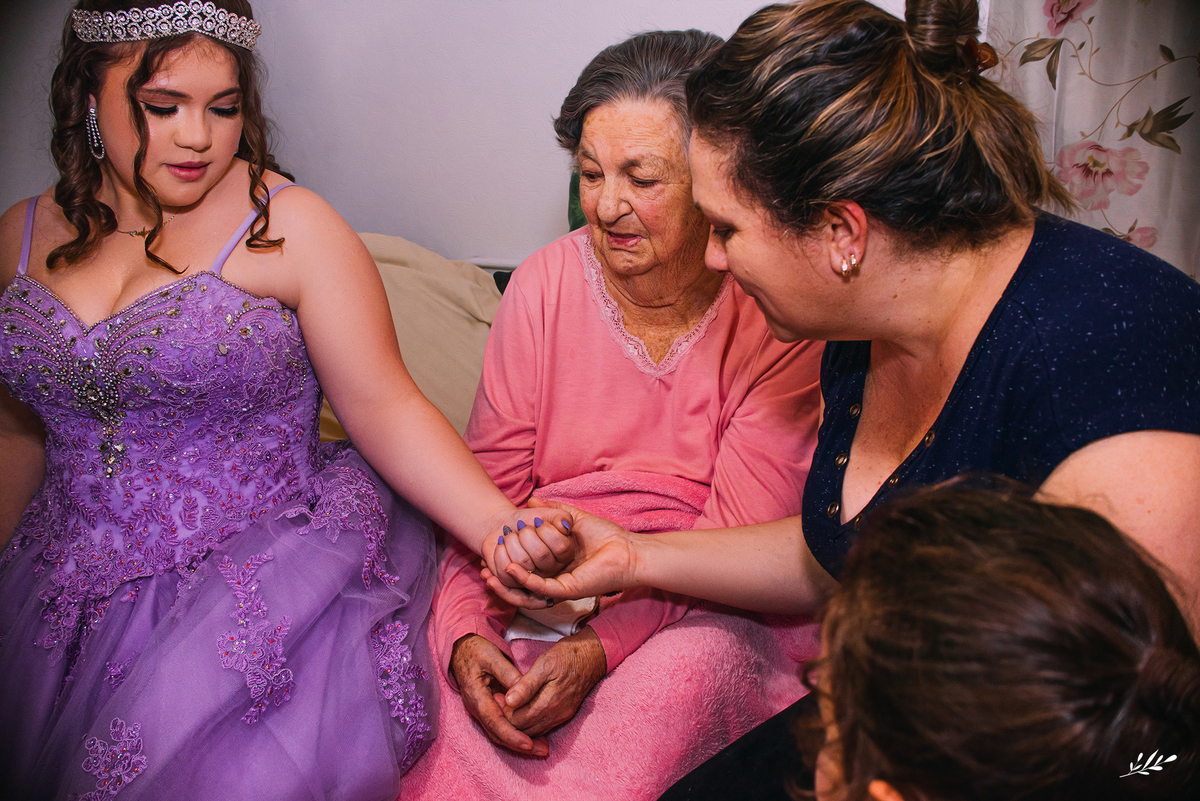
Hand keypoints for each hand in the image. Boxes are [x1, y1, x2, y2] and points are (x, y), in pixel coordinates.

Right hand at [449, 634, 548, 756]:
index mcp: (477, 696)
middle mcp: (477, 708)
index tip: (529, 744)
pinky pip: (500, 727)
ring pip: (498, 734)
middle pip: (497, 734)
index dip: (512, 735)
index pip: (494, 722)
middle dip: (519, 745)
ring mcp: (480, 711)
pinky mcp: (486, 710)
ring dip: (518, 743)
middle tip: (542, 750)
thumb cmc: (476, 651)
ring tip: (541, 747)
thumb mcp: (493, 657)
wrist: (461, 650)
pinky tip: (531, 736)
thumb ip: (508, 674)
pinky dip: (515, 734)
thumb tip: (523, 691)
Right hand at [484, 501, 637, 607]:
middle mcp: (555, 577)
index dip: (506, 558)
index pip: (525, 564)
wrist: (627, 549)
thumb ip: (552, 510)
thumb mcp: (572, 519)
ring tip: (489, 570)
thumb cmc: (606, 536)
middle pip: (521, 579)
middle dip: (499, 572)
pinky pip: (541, 587)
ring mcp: (560, 585)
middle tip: (484, 561)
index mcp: (555, 564)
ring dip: (506, 580)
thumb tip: (532, 499)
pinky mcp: (567, 589)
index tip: (490, 548)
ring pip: (526, 587)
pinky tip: (510, 568)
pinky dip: (524, 579)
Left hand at [501, 628, 606, 737]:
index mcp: (549, 702)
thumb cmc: (567, 656)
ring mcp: (561, 717)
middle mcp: (556, 715)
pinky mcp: (564, 715)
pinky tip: (521, 710)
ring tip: (507, 704)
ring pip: (533, 731)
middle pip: (524, 729)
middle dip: (508, 718)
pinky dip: (529, 723)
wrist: (592, 657)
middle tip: (497, 700)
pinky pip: (543, 727)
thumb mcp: (545, 663)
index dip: (503, 711)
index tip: (495, 696)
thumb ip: (527, 685)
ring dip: (518, 722)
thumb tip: (509, 701)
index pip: (518, 720)